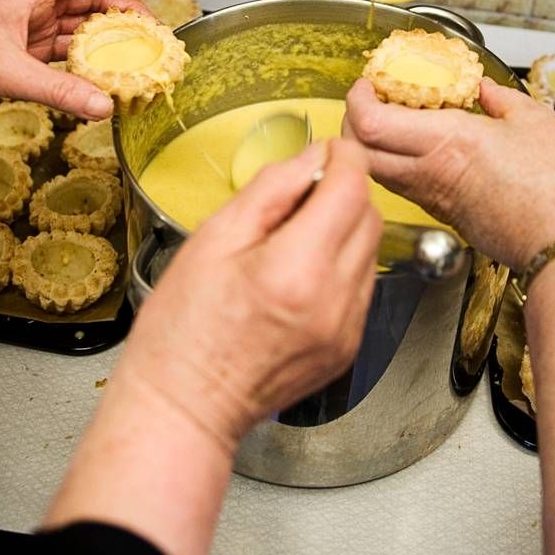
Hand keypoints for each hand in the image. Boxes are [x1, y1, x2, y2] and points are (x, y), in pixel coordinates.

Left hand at [0, 0, 162, 140]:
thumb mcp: (4, 72)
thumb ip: (57, 92)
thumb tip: (104, 107)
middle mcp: (28, 10)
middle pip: (87, 1)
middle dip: (122, 12)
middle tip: (154, 33)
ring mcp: (23, 36)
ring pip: (76, 32)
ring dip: (105, 42)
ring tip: (136, 58)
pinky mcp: (16, 62)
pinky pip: (61, 60)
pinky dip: (83, 70)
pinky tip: (100, 83)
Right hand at [115, 139, 381, 449]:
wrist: (186, 406)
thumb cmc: (183, 330)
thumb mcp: (214, 239)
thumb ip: (271, 189)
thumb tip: (310, 157)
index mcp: (297, 269)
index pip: (351, 189)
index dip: (343, 156)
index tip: (327, 148)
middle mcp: (334, 301)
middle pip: (370, 216)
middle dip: (344, 191)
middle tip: (301, 191)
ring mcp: (346, 329)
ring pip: (371, 250)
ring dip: (344, 228)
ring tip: (292, 238)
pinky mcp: (348, 348)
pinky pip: (361, 286)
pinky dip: (341, 266)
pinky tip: (298, 273)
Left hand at [343, 78, 554, 270]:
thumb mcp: (534, 120)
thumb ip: (500, 98)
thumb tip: (483, 88)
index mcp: (445, 141)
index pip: (370, 123)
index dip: (356, 100)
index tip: (368, 84)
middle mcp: (427, 173)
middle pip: (359, 152)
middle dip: (352, 123)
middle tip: (370, 102)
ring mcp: (432, 199)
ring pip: (377, 172)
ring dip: (372, 146)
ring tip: (395, 122)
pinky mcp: (443, 216)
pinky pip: (403, 187)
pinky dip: (396, 165)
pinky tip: (421, 150)